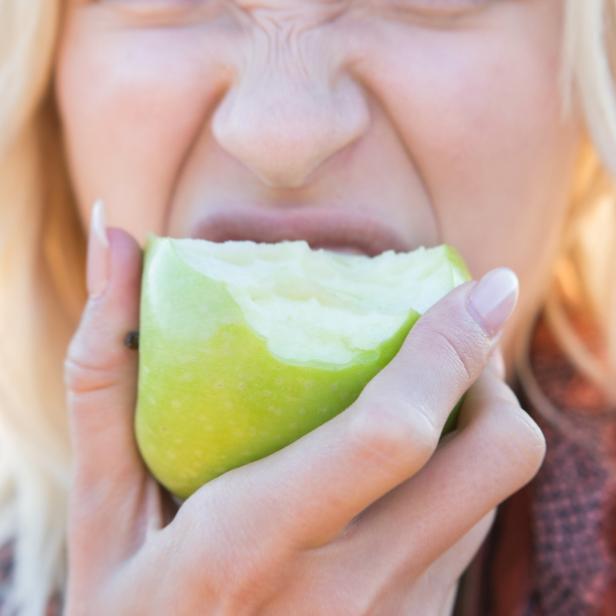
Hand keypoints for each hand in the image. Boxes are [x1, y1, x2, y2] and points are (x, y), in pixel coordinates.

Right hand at [64, 219, 544, 614]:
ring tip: (420, 389)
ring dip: (474, 424)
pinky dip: (455, 479)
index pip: (389, 434)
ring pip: (491, 495)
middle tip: (441, 343)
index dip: (448, 349)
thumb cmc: (130, 605)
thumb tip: (115, 241)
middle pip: (493, 460)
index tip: (483, 288)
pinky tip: (401, 466)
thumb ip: (105, 371)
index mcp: (251, 546)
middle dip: (487, 379)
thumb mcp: (100, 504)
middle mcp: (346, 596)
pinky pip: (467, 536)